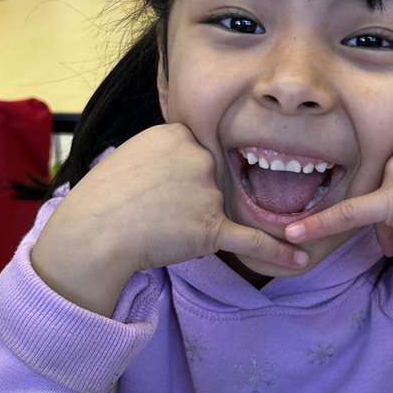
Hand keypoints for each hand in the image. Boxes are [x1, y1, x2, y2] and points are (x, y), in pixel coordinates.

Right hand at [32, 123, 307, 313]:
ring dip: (193, 224)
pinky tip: (301, 259)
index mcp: (177, 133)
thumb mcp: (132, 155)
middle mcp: (197, 156)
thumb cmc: (104, 200)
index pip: (196, 154)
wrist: (92, 234)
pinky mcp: (211, 227)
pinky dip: (278, 251)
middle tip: (152, 210)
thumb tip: (194, 166)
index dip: (177, 176)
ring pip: (216, 210)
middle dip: (186, 201)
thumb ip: (167, 154)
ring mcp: (207, 191)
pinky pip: (252, 240)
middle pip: (210, 180)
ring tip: (156, 227)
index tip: (155, 188)